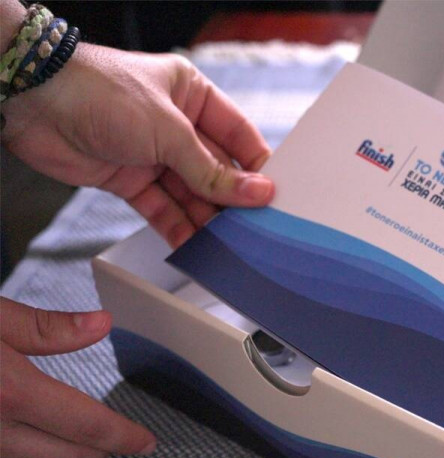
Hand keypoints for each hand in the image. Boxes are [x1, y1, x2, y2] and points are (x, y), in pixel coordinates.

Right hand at [0, 297, 155, 457]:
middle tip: (124, 437)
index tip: (147, 441)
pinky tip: (31, 429)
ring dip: (61, 451)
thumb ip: (44, 327)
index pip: (86, 426)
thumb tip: (100, 324)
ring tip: (82, 431)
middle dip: (101, 450)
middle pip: (65, 457)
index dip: (124, 436)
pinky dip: (26, 448)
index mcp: (9, 393)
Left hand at [1, 43, 273, 247]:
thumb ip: (211, 171)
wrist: (33, 103)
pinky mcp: (129, 179)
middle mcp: (176, 125)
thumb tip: (257, 192)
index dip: (256, 167)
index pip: (238, 136)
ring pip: (190, 194)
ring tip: (227, 244)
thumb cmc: (99, 91)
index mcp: (193, 95)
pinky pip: (162, 207)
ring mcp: (152, 153)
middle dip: (231, 200)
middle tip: (253, 228)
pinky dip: (177, 227)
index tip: (274, 197)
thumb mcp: (169, 131)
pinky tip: (193, 245)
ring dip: (206, 219)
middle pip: (216, 170)